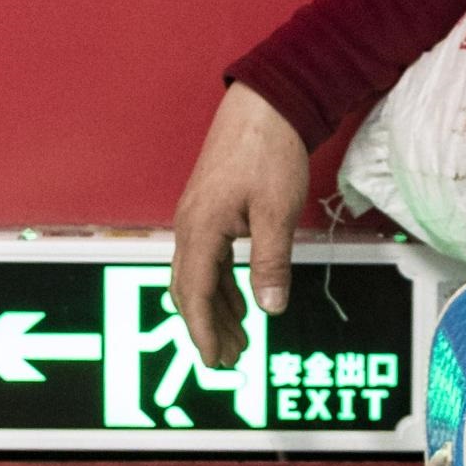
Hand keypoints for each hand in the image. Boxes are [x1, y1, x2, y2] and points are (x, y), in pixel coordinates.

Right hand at [170, 82, 309, 368]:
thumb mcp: (276, 213)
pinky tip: (240, 300)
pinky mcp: (210, 208)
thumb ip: (271, 263)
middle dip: (207, 326)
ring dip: (216, 308)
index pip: (193, 293)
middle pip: (189, 289)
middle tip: (231, 360)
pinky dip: (221, 285)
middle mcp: (190, 225)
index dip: (203, 331)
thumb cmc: (270, 152)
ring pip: (198, 275)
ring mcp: (197, 216)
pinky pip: (208, 257)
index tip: (216, 362)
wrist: (266, 103)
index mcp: (200, 229)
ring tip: (240, 339)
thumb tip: (269, 309)